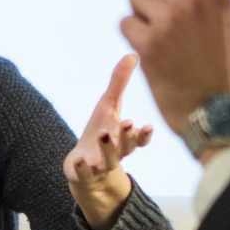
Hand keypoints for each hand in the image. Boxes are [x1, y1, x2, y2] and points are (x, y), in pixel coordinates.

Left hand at [63, 54, 154, 229]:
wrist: (85, 170)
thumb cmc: (100, 132)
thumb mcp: (109, 107)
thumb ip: (119, 83)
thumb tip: (132, 54)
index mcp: (124, 140)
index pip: (139, 139)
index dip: (143, 134)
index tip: (147, 125)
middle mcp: (115, 154)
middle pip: (125, 147)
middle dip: (127, 136)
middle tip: (129, 124)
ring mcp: (99, 166)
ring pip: (107, 160)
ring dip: (108, 149)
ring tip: (105, 135)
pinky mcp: (82, 175)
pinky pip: (84, 173)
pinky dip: (83, 167)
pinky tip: (81, 159)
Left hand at [120, 0, 229, 138]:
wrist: (215, 110)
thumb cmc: (216, 63)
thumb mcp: (219, 20)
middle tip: (169, 19)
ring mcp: (169, 18)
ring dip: (143, 16)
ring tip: (165, 42)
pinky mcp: (147, 41)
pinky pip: (125, 22)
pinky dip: (134, 38)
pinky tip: (154, 56)